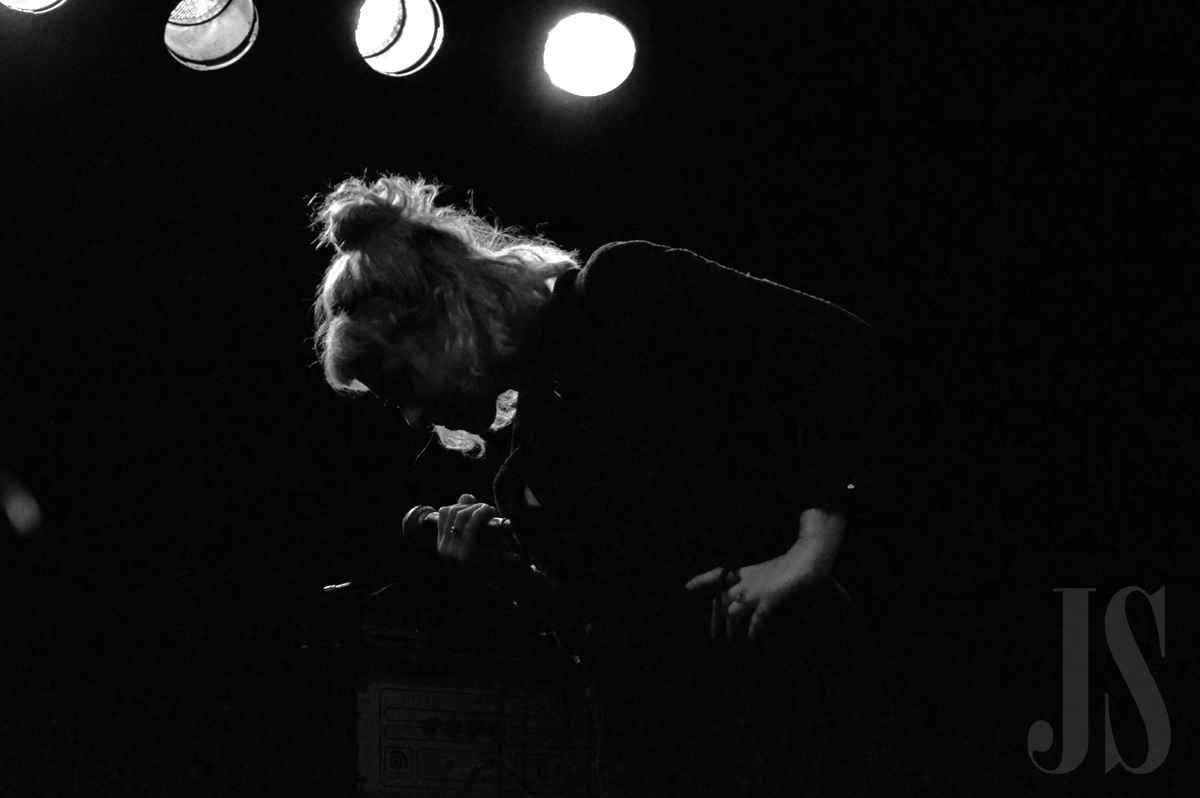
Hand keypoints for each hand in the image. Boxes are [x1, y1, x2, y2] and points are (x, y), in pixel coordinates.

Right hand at [436, 494, 515, 576]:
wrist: (505, 572)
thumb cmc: (493, 549)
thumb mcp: (479, 528)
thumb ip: (469, 512)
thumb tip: (465, 496)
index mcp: (443, 543)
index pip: (444, 512)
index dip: (461, 504)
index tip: (478, 507)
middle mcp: (444, 549)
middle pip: (451, 511)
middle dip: (470, 505)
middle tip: (487, 509)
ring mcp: (453, 553)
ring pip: (460, 515)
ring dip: (477, 509)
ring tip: (490, 512)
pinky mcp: (465, 554)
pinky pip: (470, 526)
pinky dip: (481, 515)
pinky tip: (490, 513)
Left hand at [685, 557, 809, 643]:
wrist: (809, 557)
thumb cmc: (794, 566)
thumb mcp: (771, 574)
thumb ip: (760, 584)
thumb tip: (753, 602)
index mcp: (747, 572)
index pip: (719, 574)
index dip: (702, 580)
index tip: (688, 586)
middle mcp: (748, 580)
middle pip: (722, 599)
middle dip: (716, 618)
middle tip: (714, 636)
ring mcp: (758, 589)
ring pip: (734, 610)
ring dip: (731, 629)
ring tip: (732, 643)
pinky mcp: (771, 597)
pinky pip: (757, 617)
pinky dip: (754, 629)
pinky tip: (753, 639)